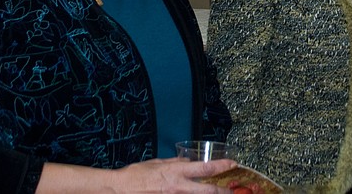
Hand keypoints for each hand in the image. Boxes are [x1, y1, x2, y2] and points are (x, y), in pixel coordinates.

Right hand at [113, 158, 237, 192]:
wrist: (119, 190)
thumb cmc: (136, 175)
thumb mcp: (158, 163)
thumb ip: (175, 163)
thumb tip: (188, 162)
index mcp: (176, 172)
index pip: (205, 168)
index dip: (221, 166)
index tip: (232, 164)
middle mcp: (178, 187)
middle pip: (208, 191)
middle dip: (223, 191)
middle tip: (232, 191)